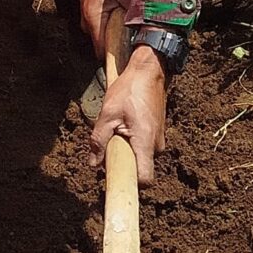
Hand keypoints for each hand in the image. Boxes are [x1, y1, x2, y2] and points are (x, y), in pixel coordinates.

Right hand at [72, 0, 138, 50]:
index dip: (119, 57)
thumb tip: (144, 30)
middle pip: (104, 47)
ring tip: (131, 29)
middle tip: (137, 43)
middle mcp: (87, 24)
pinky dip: (113, 28)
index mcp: (95, 20)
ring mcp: (87, 21)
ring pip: (103, 38)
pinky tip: (123, 19)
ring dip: (116, 36)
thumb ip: (133, 12)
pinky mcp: (90, 17)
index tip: (133, 56)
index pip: (104, 52)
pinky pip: (102, 29)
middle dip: (120, 47)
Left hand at [92, 47, 167, 185]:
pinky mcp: (157, 132)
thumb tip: (94, 163)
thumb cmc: (130, 89)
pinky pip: (143, 146)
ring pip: (140, 156)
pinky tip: (125, 123)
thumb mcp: (108, 113)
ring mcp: (159, 138)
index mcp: (145, 143)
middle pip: (139, 168)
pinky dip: (133, 140)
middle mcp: (157, 145)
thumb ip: (99, 140)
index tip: (116, 177)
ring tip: (118, 127)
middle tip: (111, 142)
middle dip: (123, 161)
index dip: (130, 182)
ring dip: (127, 149)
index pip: (145, 179)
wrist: (149, 70)